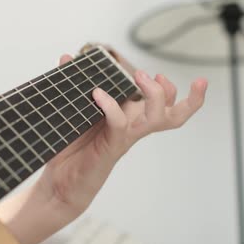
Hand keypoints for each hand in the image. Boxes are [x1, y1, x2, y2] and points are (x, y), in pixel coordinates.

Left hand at [0, 48, 206, 243]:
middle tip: (161, 77)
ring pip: (156, 119)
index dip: (170, 90)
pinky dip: (111, 106)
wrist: (59, 185)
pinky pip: (120, 124)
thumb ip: (73, 85)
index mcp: (128, 119)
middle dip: (185, 97)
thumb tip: (67, 58)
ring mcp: (123, 138)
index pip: (163, 106)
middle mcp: (131, 128)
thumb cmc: (68, 149)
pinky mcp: (110, 148)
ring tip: (141, 77)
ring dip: (155, 95)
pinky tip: (98, 94)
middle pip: (173, 116)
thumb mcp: (72, 112)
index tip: (159, 74)